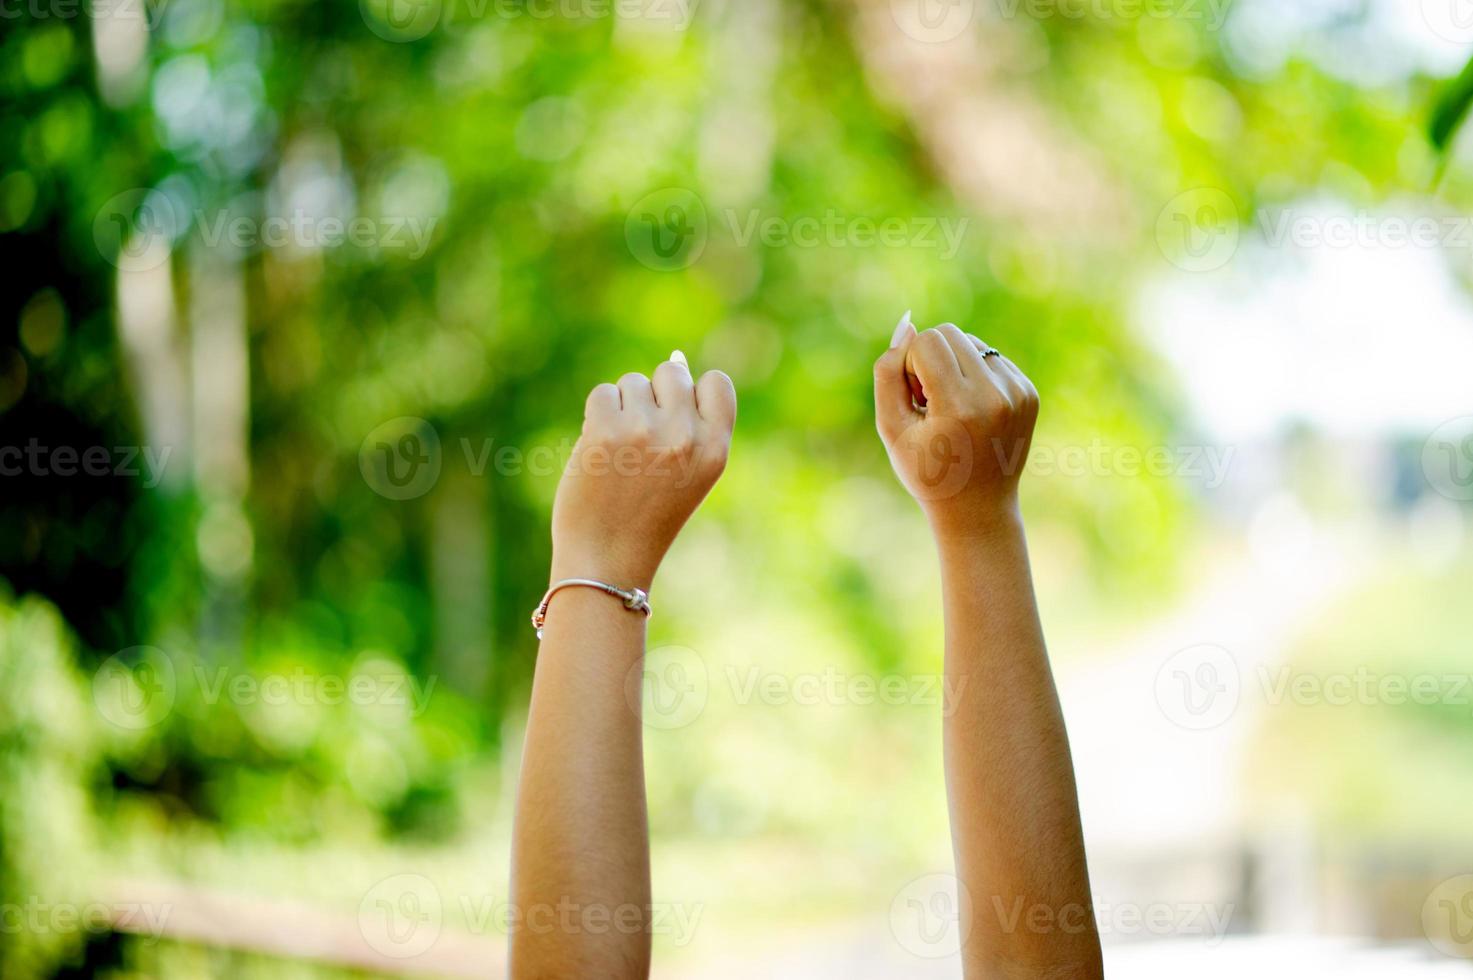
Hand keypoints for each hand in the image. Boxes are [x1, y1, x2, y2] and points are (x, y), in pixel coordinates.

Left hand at [551, 352, 736, 589]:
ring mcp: (645, 431)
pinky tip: (599, 449)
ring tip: (621, 452)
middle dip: (654, 395)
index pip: (717, 383)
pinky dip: (597, 415)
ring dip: (623, 407)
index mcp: (715, 449)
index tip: (677, 420)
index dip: (693, 393)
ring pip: (633, 382)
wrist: (607, 560)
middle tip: (642, 440)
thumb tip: (675, 360)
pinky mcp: (605, 431)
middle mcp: (686, 436)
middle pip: (671, 373)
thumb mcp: (691, 474)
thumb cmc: (647, 516)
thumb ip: (691, 423)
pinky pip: (603, 394)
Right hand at [874, 314, 1038, 534]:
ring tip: (951, 408)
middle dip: (931, 359)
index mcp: (960, 407)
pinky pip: (992, 357)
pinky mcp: (1029, 393)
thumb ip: (888, 372)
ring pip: (972, 342)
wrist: (977, 508)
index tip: (916, 401)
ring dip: (954, 365)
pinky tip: (972, 411)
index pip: (927, 340)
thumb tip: (908, 324)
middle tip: (930, 402)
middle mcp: (995, 396)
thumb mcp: (891, 427)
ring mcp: (1018, 393)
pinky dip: (976, 375)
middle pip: (950, 333)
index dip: (910, 366)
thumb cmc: (925, 470)